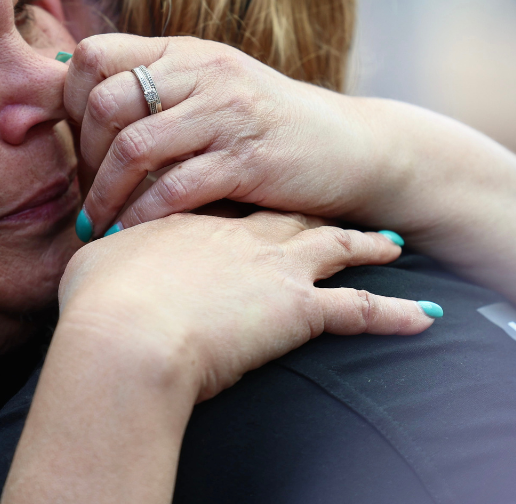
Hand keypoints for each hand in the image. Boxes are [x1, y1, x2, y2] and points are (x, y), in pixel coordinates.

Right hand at [57, 211, 434, 402]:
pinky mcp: (299, 311)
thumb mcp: (96, 262)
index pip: (229, 193)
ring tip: (394, 243)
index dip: (248, 185)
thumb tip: (90, 245)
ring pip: (335, 248)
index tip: (263, 179)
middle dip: (318, 202)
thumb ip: (104, 248)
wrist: (129, 336)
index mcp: (194, 217)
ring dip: (366, 245)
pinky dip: (395, 315)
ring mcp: (276, 267)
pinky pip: (359, 313)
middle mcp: (242, 234)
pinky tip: (425, 319)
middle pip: (290, 209)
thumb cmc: (102, 301)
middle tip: (341, 194)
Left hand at [65, 34, 380, 235]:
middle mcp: (203, 71)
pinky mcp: (249, 160)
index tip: (70, 143)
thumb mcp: (209, 89)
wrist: (352, 148)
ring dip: (104, 194)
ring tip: (96, 223)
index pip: (94, 54)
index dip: (66, 99)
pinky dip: (142, 218)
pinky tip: (130, 236)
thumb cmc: (264, 126)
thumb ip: (152, 91)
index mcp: (184, 51)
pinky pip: (174, 189)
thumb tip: (66, 97)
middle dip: (83, 155)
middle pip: (105, 101)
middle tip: (86, 192)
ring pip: (134, 146)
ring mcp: (227, 113)